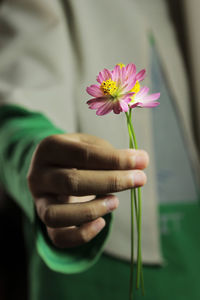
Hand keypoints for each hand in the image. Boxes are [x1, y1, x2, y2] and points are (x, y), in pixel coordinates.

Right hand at [27, 133, 147, 247]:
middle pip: (72, 183)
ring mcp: (39, 200)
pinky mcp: (45, 220)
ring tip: (116, 203)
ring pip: (57, 214)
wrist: (54, 168)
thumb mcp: (90, 145)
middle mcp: (38, 175)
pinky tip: (102, 223)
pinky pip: (58, 237)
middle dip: (111, 182)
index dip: (115, 159)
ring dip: (91, 210)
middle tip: (140, 179)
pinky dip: (82, 235)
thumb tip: (141, 161)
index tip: (141, 161)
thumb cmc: (77, 156)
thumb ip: (112, 154)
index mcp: (50, 148)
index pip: (84, 155)